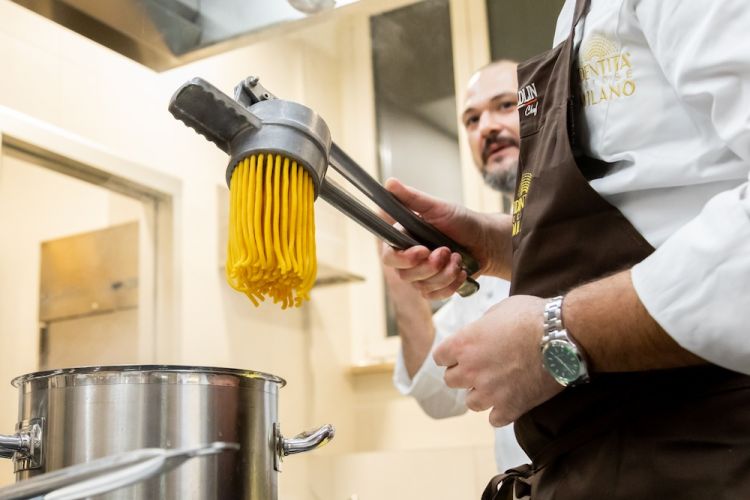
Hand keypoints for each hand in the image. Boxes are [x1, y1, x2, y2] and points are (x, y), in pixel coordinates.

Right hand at [381, 178, 512, 299]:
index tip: (423, 251)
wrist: (486, 242)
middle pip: (404, 275)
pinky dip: (450, 285)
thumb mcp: (438, 207)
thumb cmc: (462, 221)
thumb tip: (389, 183)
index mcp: (404, 239)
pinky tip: (462, 272)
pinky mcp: (435, 287)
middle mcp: (409, 259)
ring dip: (444, 274)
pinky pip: (434, 296)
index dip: (403, 258)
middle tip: (448, 251)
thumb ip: (412, 198)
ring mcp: (421, 276)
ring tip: (459, 258)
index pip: (389, 256)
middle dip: (430, 266)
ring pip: (421, 286)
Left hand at [433, 295, 562, 425]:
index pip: (439, 357)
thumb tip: (479, 332)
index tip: (459, 354)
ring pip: (471, 402)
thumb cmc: (533, 316)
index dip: (450, 355)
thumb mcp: (500, 310)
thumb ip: (482, 325)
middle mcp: (472, 370)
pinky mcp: (511, 407)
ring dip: (480, 394)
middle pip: (451, 381)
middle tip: (479, 368)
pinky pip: (495, 419)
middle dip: (463, 374)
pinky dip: (501, 411)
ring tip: (495, 385)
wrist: (564, 336)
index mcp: (464, 344)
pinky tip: (510, 400)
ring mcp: (491, 391)